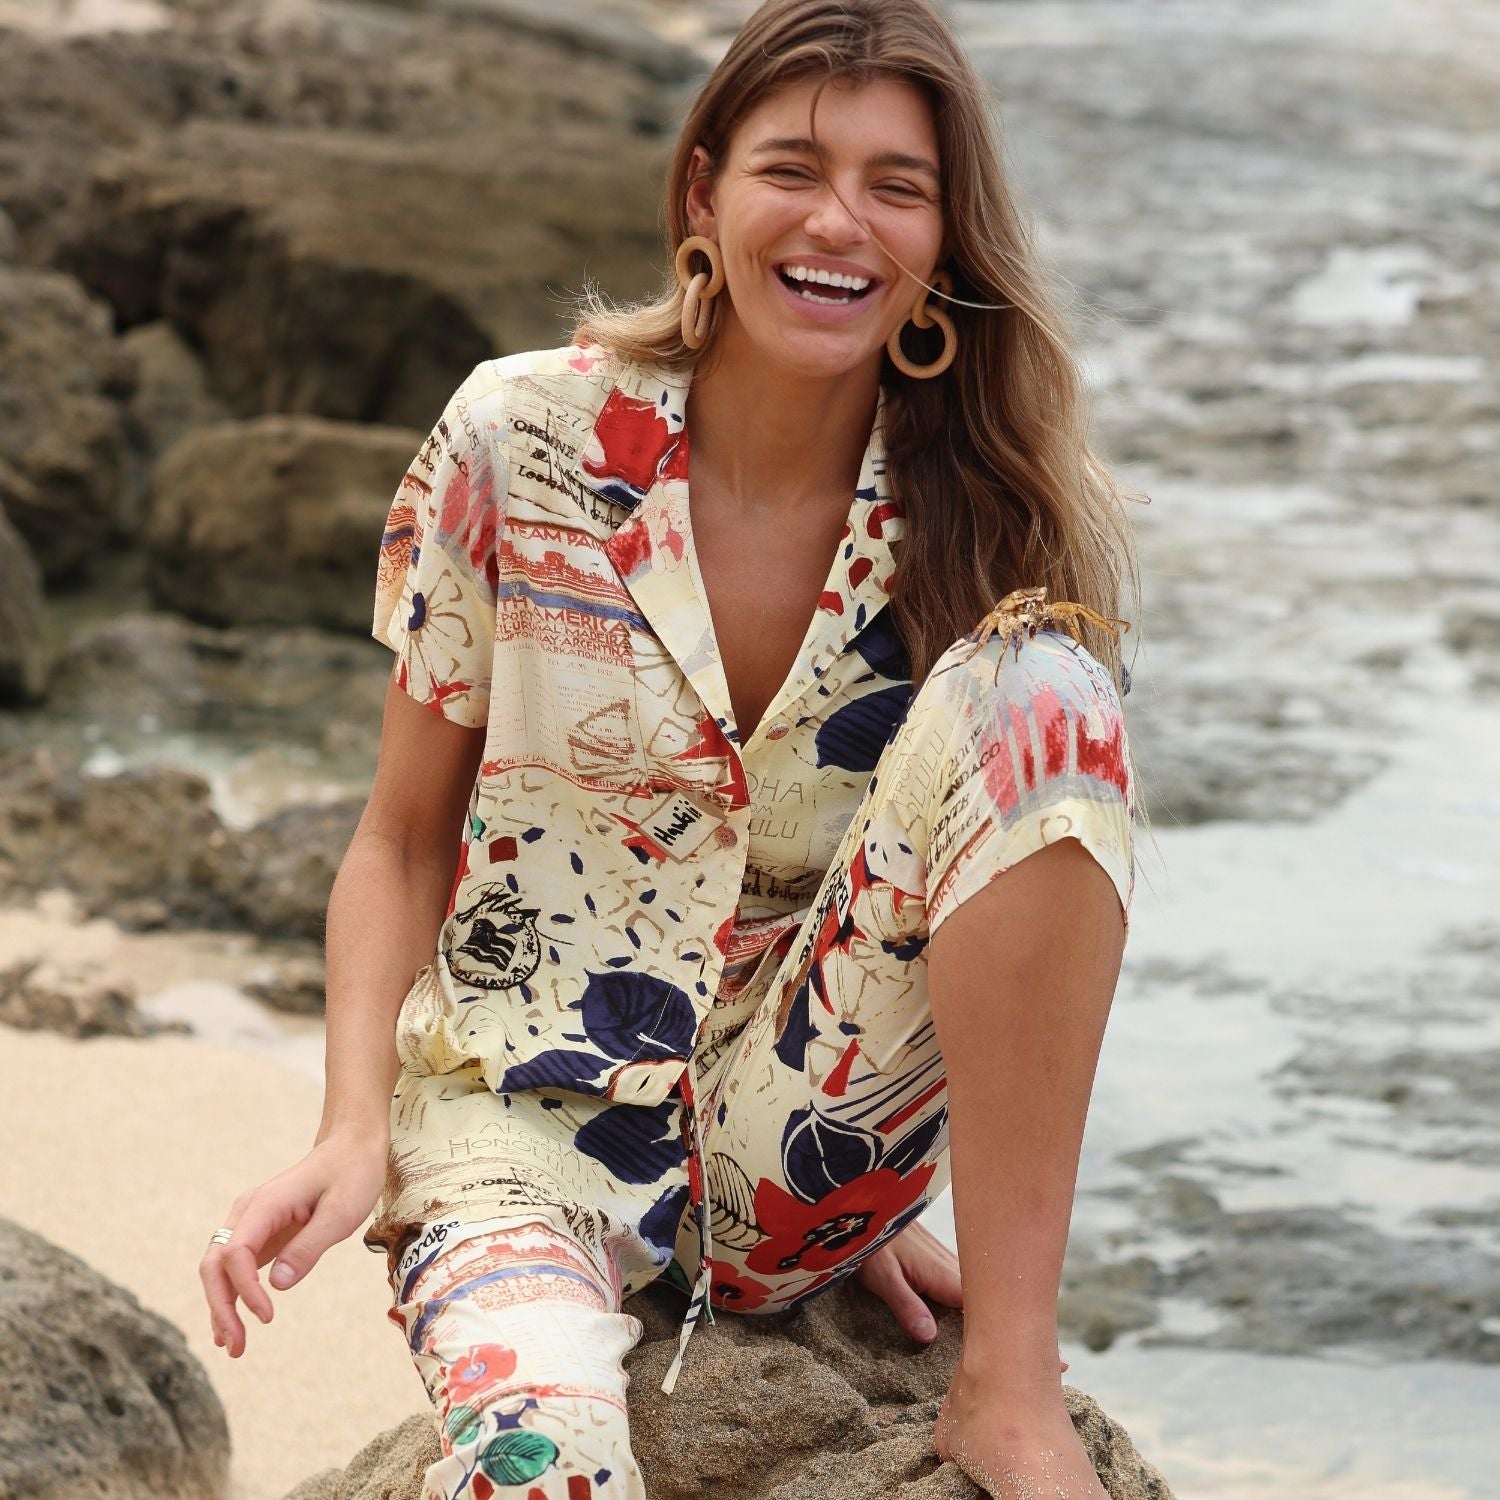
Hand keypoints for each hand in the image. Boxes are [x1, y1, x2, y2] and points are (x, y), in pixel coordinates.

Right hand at [198, 1131, 388, 1358]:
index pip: (236, 1253)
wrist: (351, 1147)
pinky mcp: (259, 1234)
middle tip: (237, 1346)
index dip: (245, 1289)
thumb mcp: (342, 1211)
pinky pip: (235, 1268)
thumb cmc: (351, 1174)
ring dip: (221, 1307)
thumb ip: (309, 1246)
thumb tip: (276, 1285)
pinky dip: (231, 1296)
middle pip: (215, 1264)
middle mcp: (248, 1213)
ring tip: (234, 1347)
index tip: (267, 1316)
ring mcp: (250, 1223)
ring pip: (218, 1269)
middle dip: (220, 1306)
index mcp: (265, 1204)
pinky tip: (234, 1324)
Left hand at [854, 1220, 1068, 1371]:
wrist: (866, 1201)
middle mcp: (955, 1269)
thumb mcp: (879, 1274)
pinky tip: (998, 1317)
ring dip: (1011, 1314)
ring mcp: (952, 1264)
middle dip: (1026, 1329)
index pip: (992, 1311)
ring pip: (990, 1294)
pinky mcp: (943, 1261)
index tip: (1056, 1355)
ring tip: (1038, 1345)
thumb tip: (931, 1337)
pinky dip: (991, 1303)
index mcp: (945, 1276)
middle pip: (998, 1304)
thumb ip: (905, 1303)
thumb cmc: (870, 1242)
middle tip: (1060, 1361)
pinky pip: (975, 1287)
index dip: (1020, 1334)